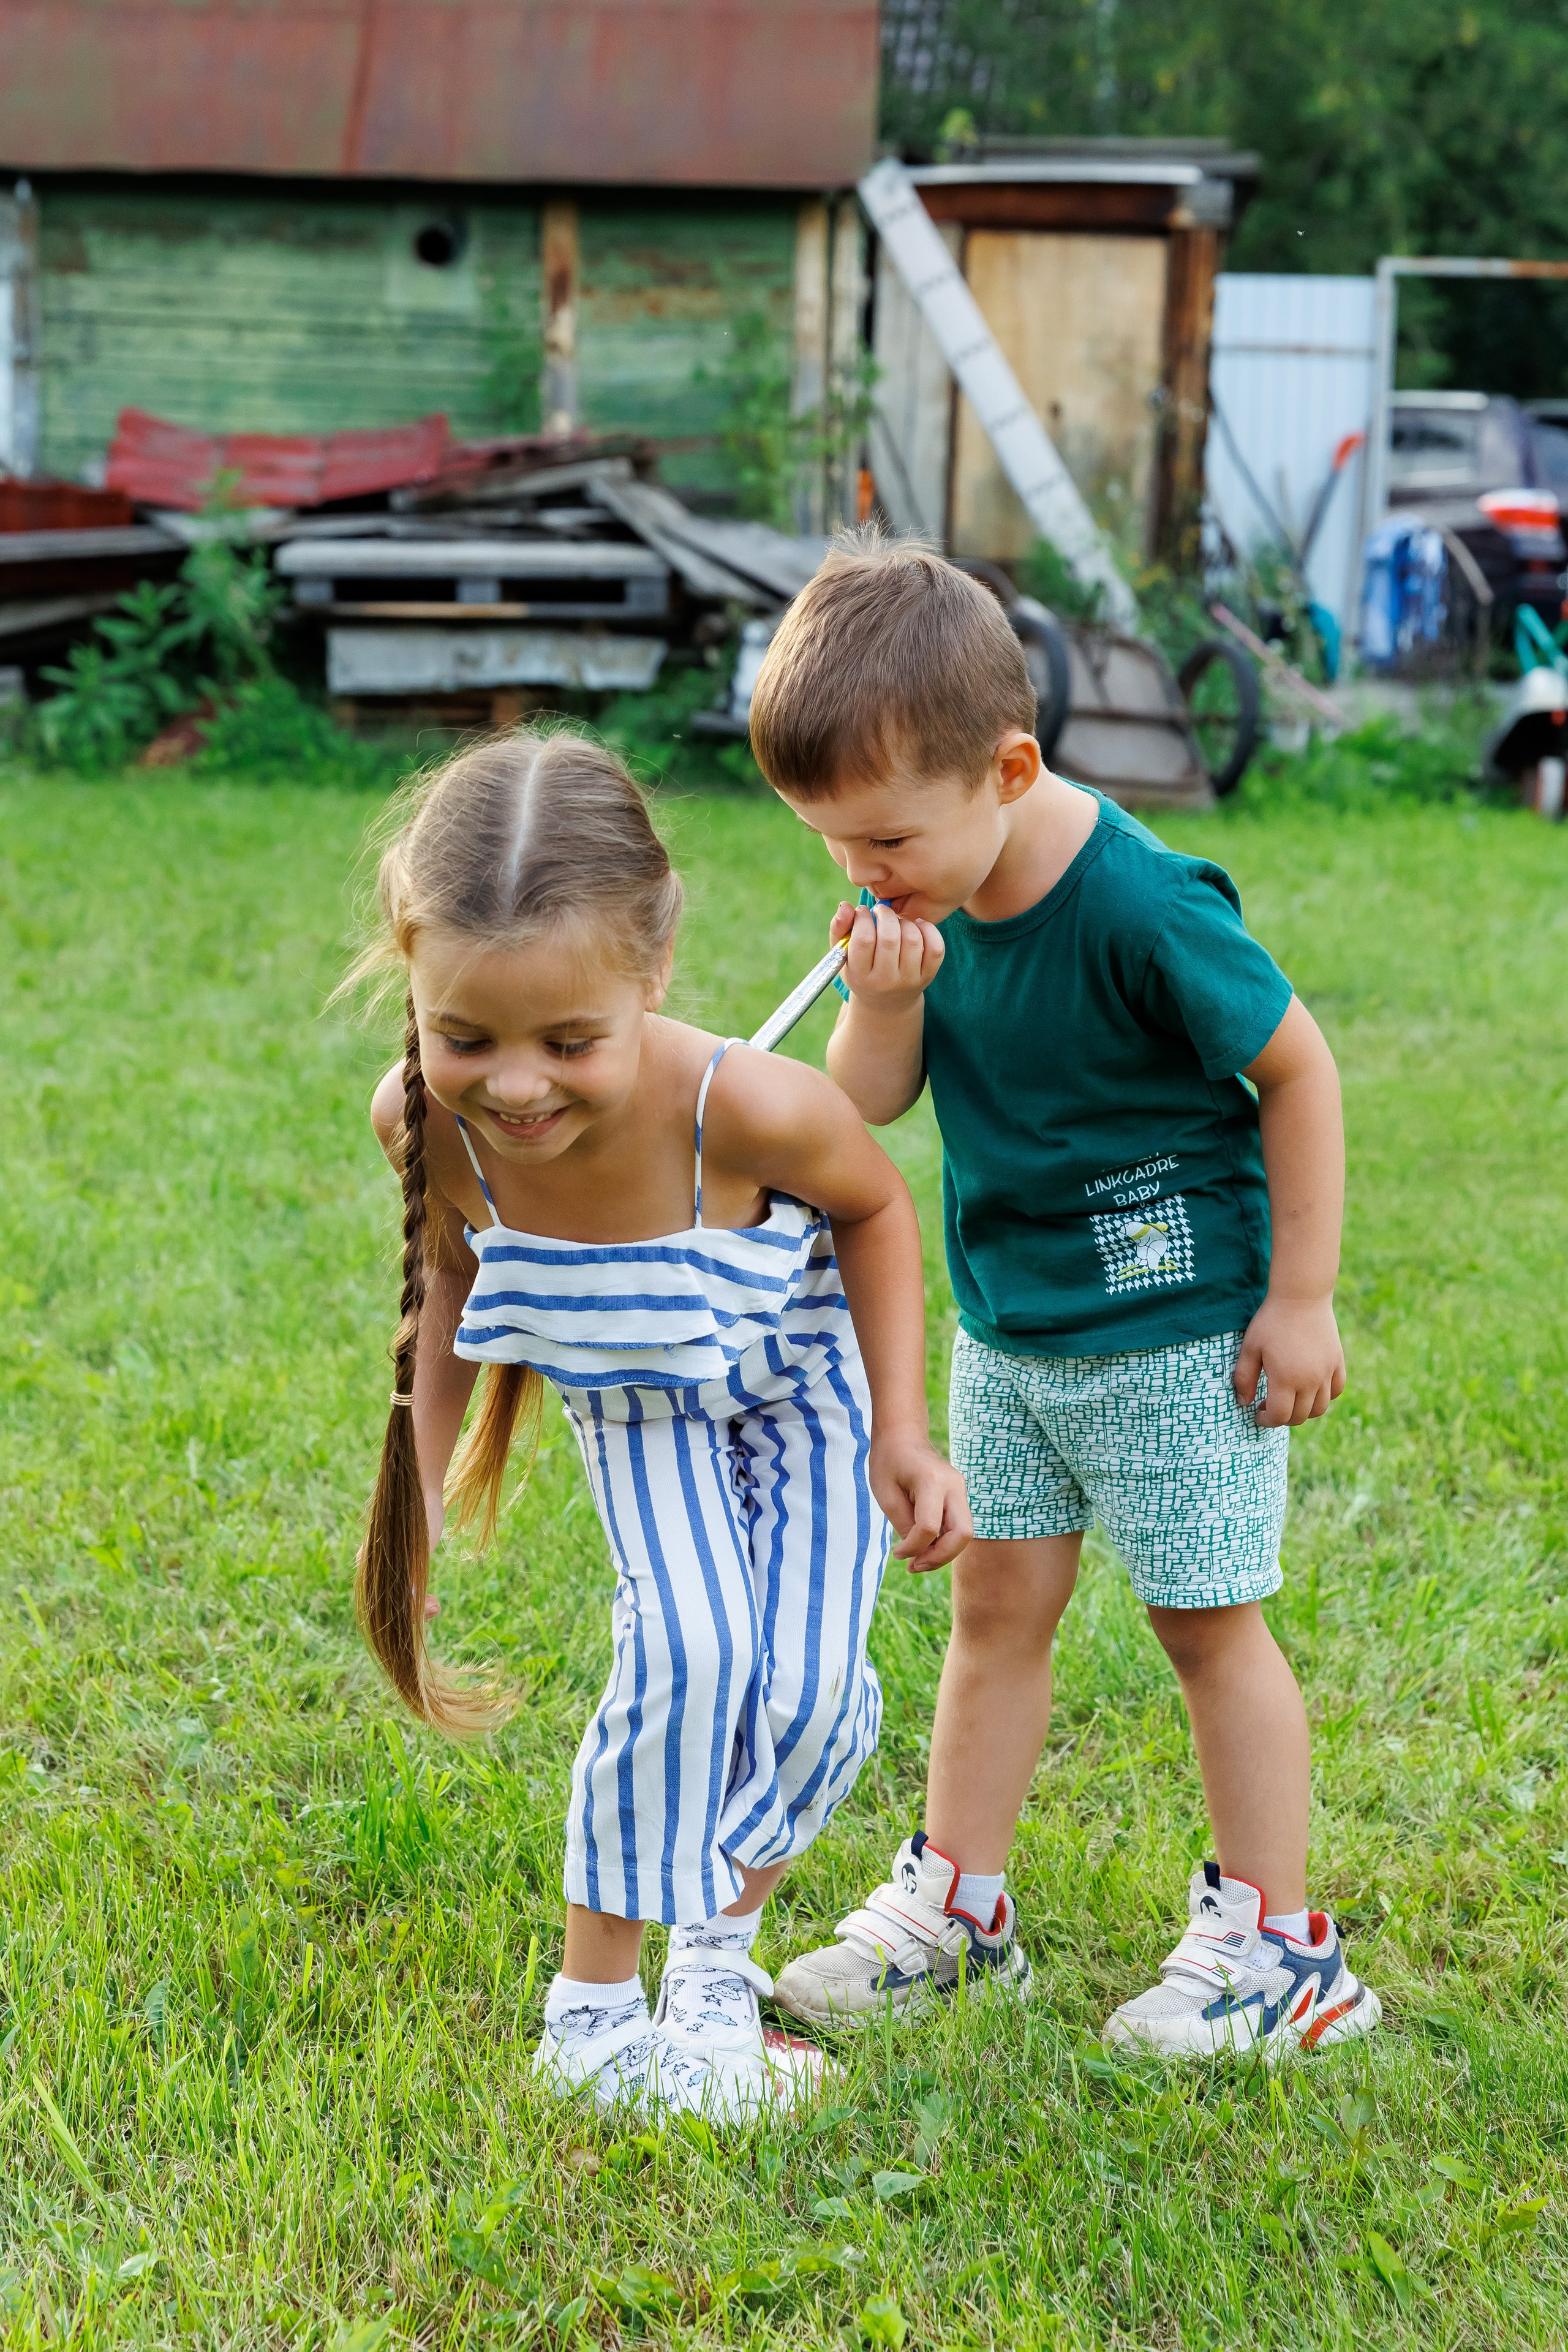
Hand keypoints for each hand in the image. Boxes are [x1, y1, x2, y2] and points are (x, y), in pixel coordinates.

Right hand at [830, 900, 943, 1014]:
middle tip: (881, 912)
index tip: (863, 912)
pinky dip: (928, 930)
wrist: (886, 1004)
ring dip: (904, 922)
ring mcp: (909, 980)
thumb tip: (846, 906)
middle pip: (890, 938)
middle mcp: (885, 982)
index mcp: (860, 975)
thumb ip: (839, 928)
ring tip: (896, 922)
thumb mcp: (843, 955)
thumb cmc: (861, 971)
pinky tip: (916, 926)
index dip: (863, 917)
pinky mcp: (928, 977)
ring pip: (913, 939)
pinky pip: (936, 948)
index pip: (863, 939)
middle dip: (885, 915)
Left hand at [869, 1429, 972, 1571]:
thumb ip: (903, 1524)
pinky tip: (925, 1547)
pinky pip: (959, 1526)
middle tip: (915, 1566)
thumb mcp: (885, 1494)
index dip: (913, 1548)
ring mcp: (960, 1490)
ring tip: (918, 1561)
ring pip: (965, 1533)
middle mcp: (954, 1485)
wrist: (902, 1435)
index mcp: (932, 1481)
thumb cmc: (889, 1461)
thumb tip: (919, 1551)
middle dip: (940, 1557)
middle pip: (963, 1534)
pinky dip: (945, 1542)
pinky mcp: (959, 1496)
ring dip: (944, 1552)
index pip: (929, 1527)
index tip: (898, 1553)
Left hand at [1233, 1294, 1345, 1426]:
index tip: (1258, 1414)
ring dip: (1303, 1412)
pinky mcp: (1337, 1362)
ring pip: (1320, 1408)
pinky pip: (1335, 1391)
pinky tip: (1310, 1389)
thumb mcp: (1250, 1348)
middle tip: (1270, 1406)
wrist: (1301, 1298)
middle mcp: (1310, 1380)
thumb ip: (1243, 1378)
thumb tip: (1244, 1403)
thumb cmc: (1271, 1322)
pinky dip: (1324, 1397)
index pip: (1280, 1416)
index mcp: (1286, 1379)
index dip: (1267, 1420)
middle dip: (1282, 1418)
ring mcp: (1327, 1373)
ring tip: (1290, 1400)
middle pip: (1300, 1416)